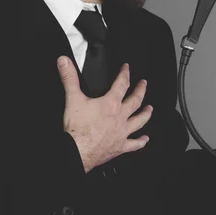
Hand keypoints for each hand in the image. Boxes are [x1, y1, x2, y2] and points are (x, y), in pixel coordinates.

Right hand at [57, 56, 152, 172]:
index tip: (127, 68)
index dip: (125, 74)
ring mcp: (121, 132)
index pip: (121, 84)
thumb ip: (69, 78)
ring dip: (145, 114)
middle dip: (140, 90)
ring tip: (150, 109)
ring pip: (139, 121)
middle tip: (144, 84)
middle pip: (135, 100)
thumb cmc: (77, 130)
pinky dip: (140, 142)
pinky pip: (134, 144)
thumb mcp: (72, 99)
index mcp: (110, 104)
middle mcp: (120, 117)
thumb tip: (65, 62)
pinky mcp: (119, 147)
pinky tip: (145, 140)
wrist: (78, 152)